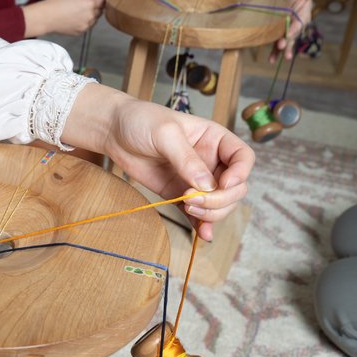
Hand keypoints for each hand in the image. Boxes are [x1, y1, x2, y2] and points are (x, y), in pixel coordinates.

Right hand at [23, 0, 105, 36]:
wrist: (47, 17)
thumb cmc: (57, 4)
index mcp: (90, 3)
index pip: (103, 1)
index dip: (99, 0)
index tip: (97, 0)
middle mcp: (91, 15)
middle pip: (100, 11)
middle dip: (94, 8)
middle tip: (82, 6)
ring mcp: (87, 25)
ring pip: (94, 20)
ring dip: (89, 16)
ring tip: (76, 13)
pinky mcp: (81, 32)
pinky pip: (87, 26)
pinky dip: (83, 23)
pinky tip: (73, 19)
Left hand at [62, 86, 254, 240]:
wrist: (113, 131)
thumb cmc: (141, 121)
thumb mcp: (165, 133)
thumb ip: (186, 158)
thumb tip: (207, 185)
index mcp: (215, 138)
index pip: (243, 158)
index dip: (241, 173)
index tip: (224, 184)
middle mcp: (211, 160)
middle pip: (235, 187)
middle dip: (221, 199)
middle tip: (194, 200)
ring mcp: (195, 180)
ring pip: (220, 204)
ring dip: (211, 212)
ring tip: (188, 207)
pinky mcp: (178, 194)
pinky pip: (197, 213)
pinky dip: (202, 224)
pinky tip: (203, 235)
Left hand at [271, 0, 333, 61]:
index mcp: (302, 17)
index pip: (298, 24)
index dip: (294, 29)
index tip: (289, 33)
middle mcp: (295, 27)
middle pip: (292, 37)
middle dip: (287, 43)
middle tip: (283, 48)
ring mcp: (287, 33)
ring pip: (285, 43)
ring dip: (281, 51)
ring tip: (279, 58)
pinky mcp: (279, 36)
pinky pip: (276, 46)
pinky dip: (274, 53)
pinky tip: (271, 61)